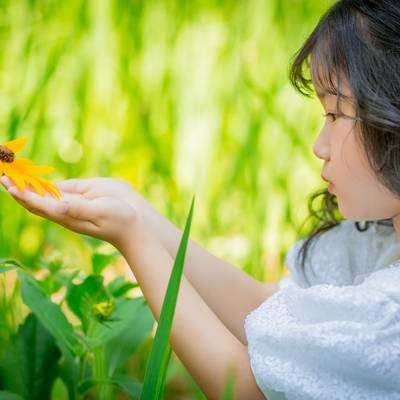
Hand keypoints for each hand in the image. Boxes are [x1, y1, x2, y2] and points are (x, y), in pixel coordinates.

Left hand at [0, 175, 138, 248]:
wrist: (135, 222)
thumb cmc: (121, 219)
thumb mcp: (101, 212)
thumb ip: (80, 207)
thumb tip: (59, 205)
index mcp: (68, 214)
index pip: (39, 203)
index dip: (22, 193)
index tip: (6, 182)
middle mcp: (66, 209)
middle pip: (35, 200)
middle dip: (17, 189)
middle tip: (1, 174)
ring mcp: (74, 202)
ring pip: (44, 194)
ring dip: (28, 185)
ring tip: (11, 173)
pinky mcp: (83, 196)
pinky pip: (59, 190)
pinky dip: (44, 184)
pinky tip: (35, 179)